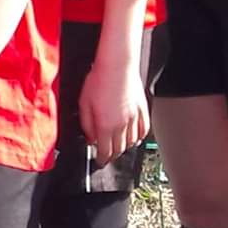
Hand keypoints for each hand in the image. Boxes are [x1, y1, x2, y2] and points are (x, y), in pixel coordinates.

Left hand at [79, 47, 148, 167]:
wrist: (117, 65)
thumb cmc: (98, 80)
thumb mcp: (83, 104)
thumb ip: (86, 124)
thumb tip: (90, 138)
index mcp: (105, 125)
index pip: (105, 151)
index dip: (102, 159)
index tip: (99, 162)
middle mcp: (121, 125)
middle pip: (119, 149)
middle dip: (112, 155)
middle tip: (108, 156)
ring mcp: (134, 118)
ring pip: (132, 142)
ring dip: (125, 147)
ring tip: (119, 148)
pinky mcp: (142, 110)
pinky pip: (143, 129)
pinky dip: (139, 137)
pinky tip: (135, 137)